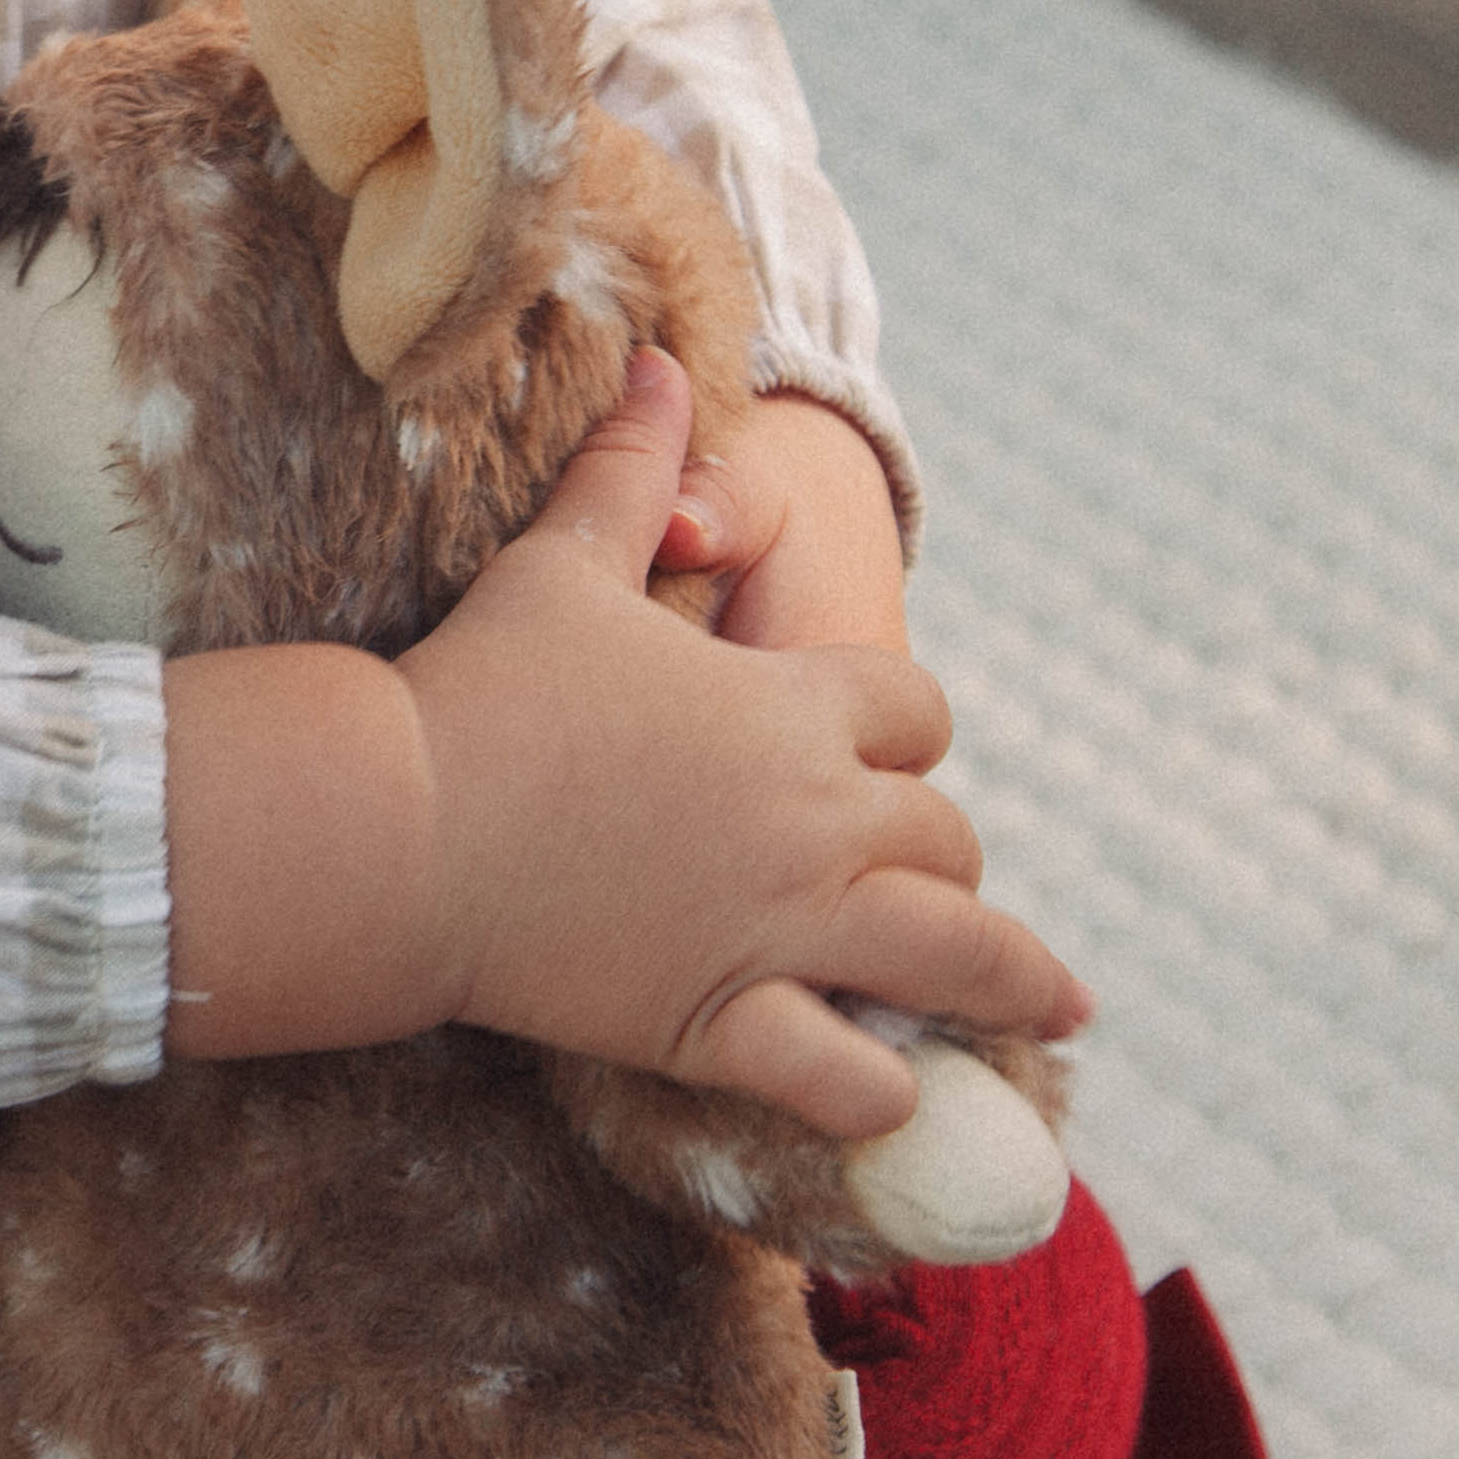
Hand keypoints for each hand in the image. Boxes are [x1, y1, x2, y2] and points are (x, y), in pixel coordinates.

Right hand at [396, 353, 1086, 1143]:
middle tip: (940, 888)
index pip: (919, 715)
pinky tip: (901, 1096)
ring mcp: (779, 926)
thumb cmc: (482, 688)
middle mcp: (814, 820)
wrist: (400, 824)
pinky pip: (843, 1074)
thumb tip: (660, 362)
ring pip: (946, 956)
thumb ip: (632, 470)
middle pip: (946, 840)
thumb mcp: (566, 561)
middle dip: (945, 858)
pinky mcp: (720, 1018)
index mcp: (792, 708)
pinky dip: (883, 1091)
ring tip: (1058, 1005)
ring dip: (1008, 979)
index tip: (891, 758)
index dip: (911, 734)